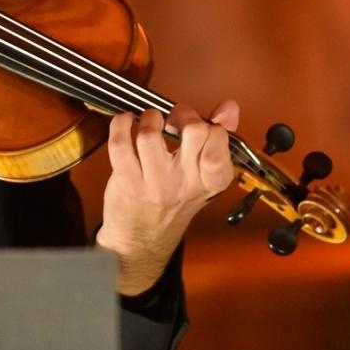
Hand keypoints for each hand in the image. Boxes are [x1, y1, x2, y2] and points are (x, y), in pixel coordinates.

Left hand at [95, 100, 239, 295]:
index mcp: (209, 181)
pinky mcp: (127, 182)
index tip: (201, 126)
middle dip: (183, 114)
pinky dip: (120, 125)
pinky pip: (119, 144)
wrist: (141, 241)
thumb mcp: (203, 177)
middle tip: (174, 120)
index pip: (220, 142)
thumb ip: (218, 139)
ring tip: (149, 122)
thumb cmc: (173, 203)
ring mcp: (154, 184)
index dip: (211, 126)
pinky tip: (125, 124)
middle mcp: (184, 183)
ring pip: (150, 136)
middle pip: (194, 132)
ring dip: (148, 119)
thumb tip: (229, 107)